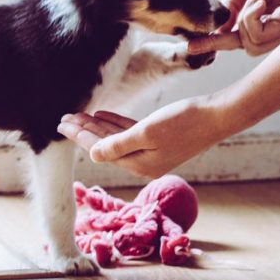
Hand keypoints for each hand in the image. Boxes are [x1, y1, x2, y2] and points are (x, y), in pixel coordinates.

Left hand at [57, 97, 233, 177]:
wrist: (216, 116)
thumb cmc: (184, 121)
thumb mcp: (147, 132)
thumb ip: (118, 144)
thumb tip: (92, 154)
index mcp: (139, 164)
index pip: (100, 149)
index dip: (79, 135)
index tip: (62, 123)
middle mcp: (143, 162)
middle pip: (105, 145)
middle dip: (83, 131)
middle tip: (64, 118)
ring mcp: (151, 151)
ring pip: (116, 138)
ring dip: (97, 126)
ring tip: (78, 116)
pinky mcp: (158, 139)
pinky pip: (129, 133)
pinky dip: (115, 124)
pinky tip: (102, 115)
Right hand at [189, 0, 279, 55]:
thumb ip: (231, 7)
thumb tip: (215, 28)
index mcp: (266, 20)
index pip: (239, 39)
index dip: (213, 43)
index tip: (190, 46)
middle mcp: (277, 28)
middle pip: (245, 47)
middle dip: (221, 39)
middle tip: (211, 30)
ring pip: (251, 45)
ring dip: (244, 22)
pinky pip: (260, 34)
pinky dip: (251, 17)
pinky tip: (259, 1)